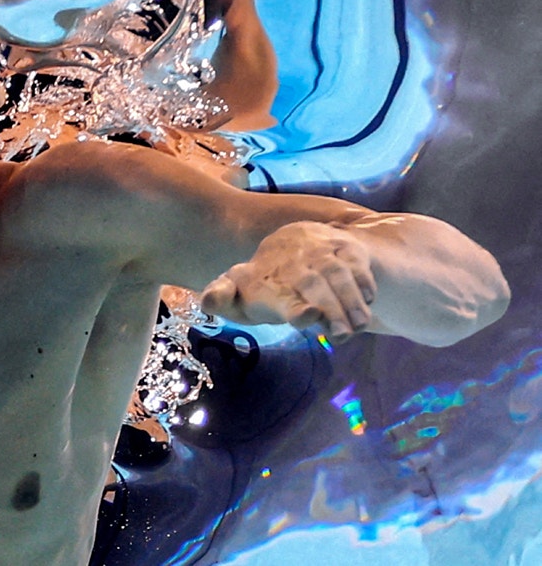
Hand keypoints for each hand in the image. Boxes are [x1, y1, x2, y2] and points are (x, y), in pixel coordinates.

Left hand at [200, 221, 376, 340]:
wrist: (295, 240)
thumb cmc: (264, 283)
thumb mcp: (238, 295)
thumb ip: (222, 299)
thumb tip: (207, 302)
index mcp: (260, 277)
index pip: (273, 290)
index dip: (290, 306)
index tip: (305, 317)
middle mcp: (291, 259)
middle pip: (312, 284)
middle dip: (329, 309)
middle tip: (339, 334)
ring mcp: (319, 249)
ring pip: (338, 274)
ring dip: (350, 302)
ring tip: (357, 327)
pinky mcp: (344, 245)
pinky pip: (358, 262)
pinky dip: (365, 283)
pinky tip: (367, 305)